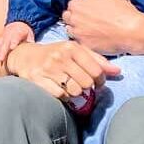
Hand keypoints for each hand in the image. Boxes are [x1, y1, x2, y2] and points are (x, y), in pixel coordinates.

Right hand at [0, 23, 34, 65]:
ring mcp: (4, 37)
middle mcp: (9, 34)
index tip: (12, 47)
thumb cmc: (25, 32)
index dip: (14, 42)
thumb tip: (33, 49)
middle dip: (3, 51)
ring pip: (0, 45)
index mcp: (18, 32)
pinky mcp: (0, 40)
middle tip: (1, 59)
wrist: (17, 24)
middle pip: (5, 43)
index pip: (16, 37)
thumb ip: (30, 41)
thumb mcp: (29, 34)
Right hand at [5, 39, 120, 100]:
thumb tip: (118, 71)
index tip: (97, 82)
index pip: (96, 70)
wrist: (25, 56)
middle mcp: (60, 56)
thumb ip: (97, 60)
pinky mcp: (38, 80)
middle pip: (86, 83)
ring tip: (70, 86)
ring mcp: (48, 69)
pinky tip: (60, 89)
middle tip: (82, 85)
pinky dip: (63, 96)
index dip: (100, 80)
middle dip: (87, 87)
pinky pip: (61, 95)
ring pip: (75, 91)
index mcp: (72, 48)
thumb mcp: (75, 51)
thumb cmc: (56, 54)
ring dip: (75, 92)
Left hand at [62, 0, 143, 53]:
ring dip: (77, 29)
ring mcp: (78, 34)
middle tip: (88, 20)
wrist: (132, 31)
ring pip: (71, 31)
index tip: (87, 10)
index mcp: (77, 5)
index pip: (71, 5)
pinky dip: (84, 40)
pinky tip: (94, 38)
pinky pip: (79, 42)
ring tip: (91, 29)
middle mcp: (74, 20)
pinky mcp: (84, 46)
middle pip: (67, 18)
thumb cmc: (122, 11)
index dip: (79, 7)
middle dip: (75, 17)